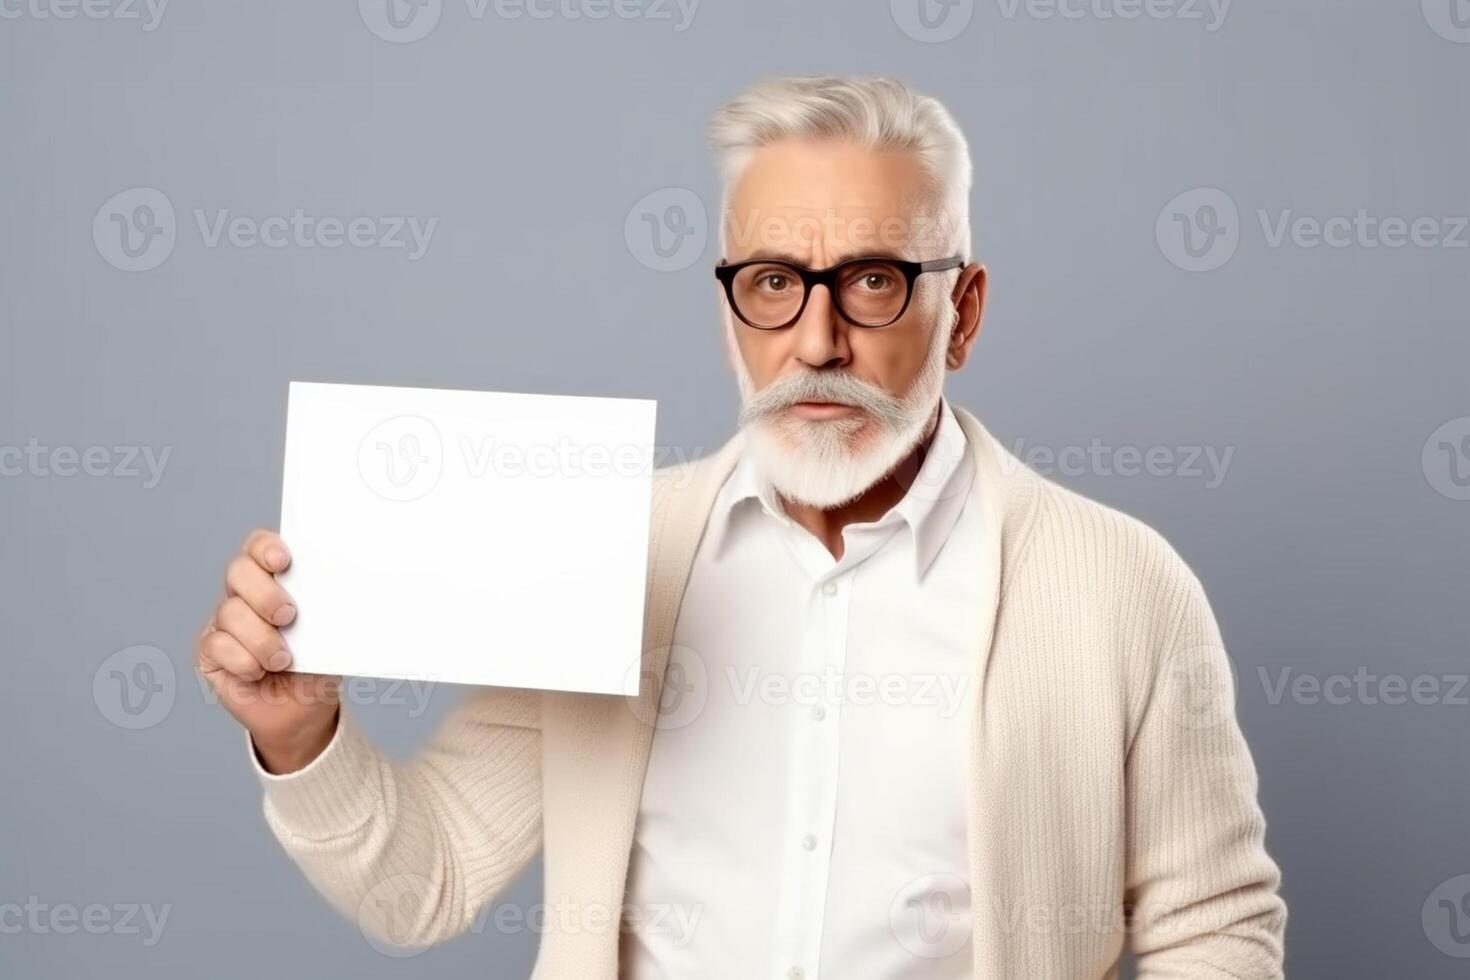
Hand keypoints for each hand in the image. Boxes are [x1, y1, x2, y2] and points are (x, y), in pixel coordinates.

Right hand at [196, 530, 338, 773]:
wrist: (305, 708)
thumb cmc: (318, 662)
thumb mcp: (330, 633)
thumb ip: (325, 609)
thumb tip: (340, 591)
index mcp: (276, 578)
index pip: (259, 546)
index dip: (265, 548)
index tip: (283, 562)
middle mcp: (245, 594)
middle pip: (238, 572)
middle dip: (264, 594)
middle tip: (289, 616)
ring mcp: (224, 622)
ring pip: (230, 613)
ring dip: (261, 639)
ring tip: (283, 660)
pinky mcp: (211, 652)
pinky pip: (218, 646)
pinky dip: (243, 661)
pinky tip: (258, 672)